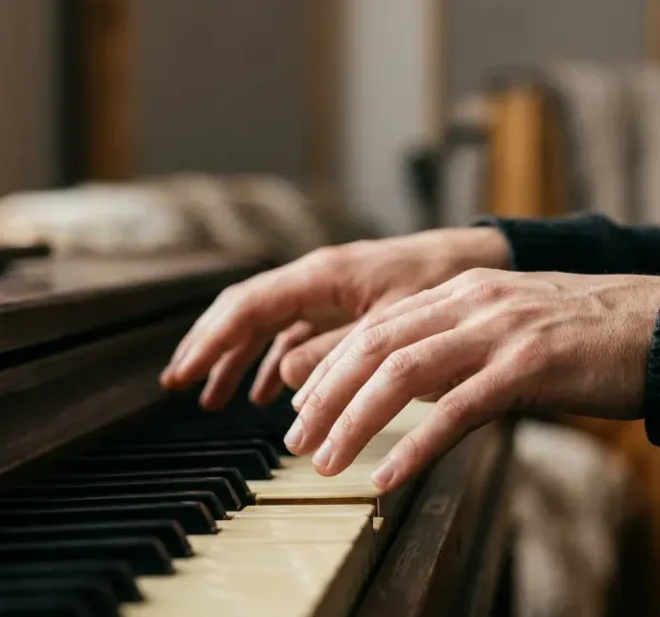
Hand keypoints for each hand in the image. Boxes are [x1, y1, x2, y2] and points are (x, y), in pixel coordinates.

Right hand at [159, 227, 510, 408]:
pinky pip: (292, 330)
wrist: (479, 262)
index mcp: (321, 275)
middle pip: (244, 312)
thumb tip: (282, 376)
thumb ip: (336, 349)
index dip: (211, 342)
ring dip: (237, 359)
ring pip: (265, 323)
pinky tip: (264, 390)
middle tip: (180, 383)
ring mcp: (327, 291)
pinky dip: (272, 359)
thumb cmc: (440, 281)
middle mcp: (315, 278)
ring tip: (214, 397)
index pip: (246, 307)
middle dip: (210, 348)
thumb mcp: (389, 322)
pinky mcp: (342, 304)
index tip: (184, 374)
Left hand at [283, 268, 659, 491]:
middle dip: (325, 397)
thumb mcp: (512, 325)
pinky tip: (387, 477)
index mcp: (462, 292)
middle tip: (297, 440)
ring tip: (326, 463)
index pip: (375, 327)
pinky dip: (414, 447)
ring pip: (401, 374)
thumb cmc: (590, 335)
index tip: (303, 406)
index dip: (330, 368)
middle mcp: (471, 303)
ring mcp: (499, 332)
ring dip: (354, 422)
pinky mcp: (529, 366)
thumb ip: (459, 344)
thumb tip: (409, 385)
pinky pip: (455, 410)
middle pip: (373, 347)